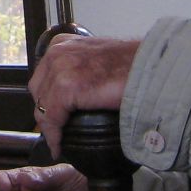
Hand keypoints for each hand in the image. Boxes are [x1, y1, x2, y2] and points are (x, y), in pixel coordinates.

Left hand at [28, 35, 140, 157]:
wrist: (153, 67)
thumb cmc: (134, 64)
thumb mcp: (97, 58)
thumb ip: (82, 68)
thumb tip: (77, 92)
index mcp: (63, 44)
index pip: (43, 77)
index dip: (46, 100)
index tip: (52, 117)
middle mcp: (58, 52)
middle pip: (38, 91)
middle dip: (45, 112)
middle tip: (56, 131)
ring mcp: (61, 67)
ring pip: (43, 106)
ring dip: (49, 127)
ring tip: (58, 141)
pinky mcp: (67, 87)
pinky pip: (52, 118)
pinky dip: (54, 135)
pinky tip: (59, 145)